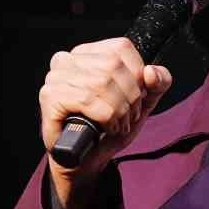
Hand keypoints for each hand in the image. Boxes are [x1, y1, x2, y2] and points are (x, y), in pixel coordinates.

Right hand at [39, 38, 172, 204]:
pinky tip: (106, 127)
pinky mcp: (50, 97)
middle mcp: (67, 60)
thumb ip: (158, 82)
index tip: (136, 97)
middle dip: (130, 97)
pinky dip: (105, 116)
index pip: (122, 48)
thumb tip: (151, 72)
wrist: (85, 160)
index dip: (137, 75)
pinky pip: (86, 99)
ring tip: (118, 124)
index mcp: (88, 53)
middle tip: (128, 116)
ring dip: (119, 110)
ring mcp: (56, 77)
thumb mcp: (143, 102)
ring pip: (101, 82)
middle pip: (113, 66)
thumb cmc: (109, 127)